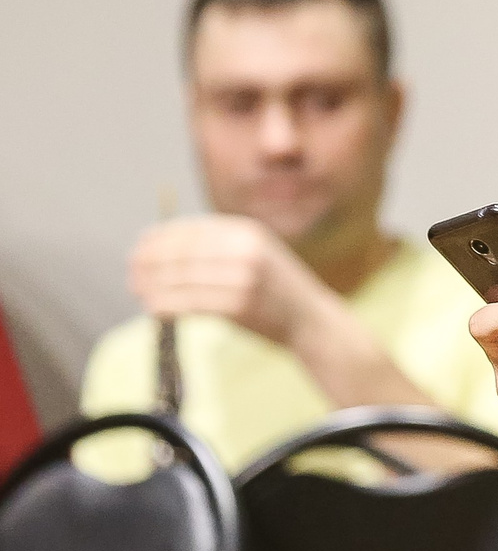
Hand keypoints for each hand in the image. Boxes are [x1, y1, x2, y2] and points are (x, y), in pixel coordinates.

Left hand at [130, 215, 331, 345]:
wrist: (313, 320)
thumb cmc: (277, 290)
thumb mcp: (258, 253)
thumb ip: (220, 245)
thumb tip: (162, 246)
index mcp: (247, 231)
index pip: (189, 230)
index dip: (157, 240)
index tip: (138, 251)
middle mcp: (245, 250)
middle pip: (181, 253)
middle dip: (149, 264)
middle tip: (132, 275)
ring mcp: (243, 278)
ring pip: (180, 279)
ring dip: (153, 287)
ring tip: (140, 294)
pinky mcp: (239, 306)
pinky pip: (189, 303)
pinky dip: (165, 306)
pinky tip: (155, 310)